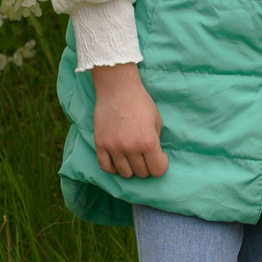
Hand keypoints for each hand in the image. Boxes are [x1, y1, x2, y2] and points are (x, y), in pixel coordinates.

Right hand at [91, 64, 168, 178]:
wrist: (117, 88)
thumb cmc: (140, 101)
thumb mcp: (157, 120)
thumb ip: (156, 141)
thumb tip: (155, 156)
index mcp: (148, 141)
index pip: (158, 170)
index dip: (161, 165)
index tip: (160, 157)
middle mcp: (131, 148)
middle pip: (142, 173)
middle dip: (146, 166)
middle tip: (145, 154)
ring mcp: (114, 147)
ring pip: (125, 173)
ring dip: (131, 168)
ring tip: (132, 157)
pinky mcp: (100, 144)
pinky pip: (106, 167)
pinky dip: (114, 168)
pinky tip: (118, 160)